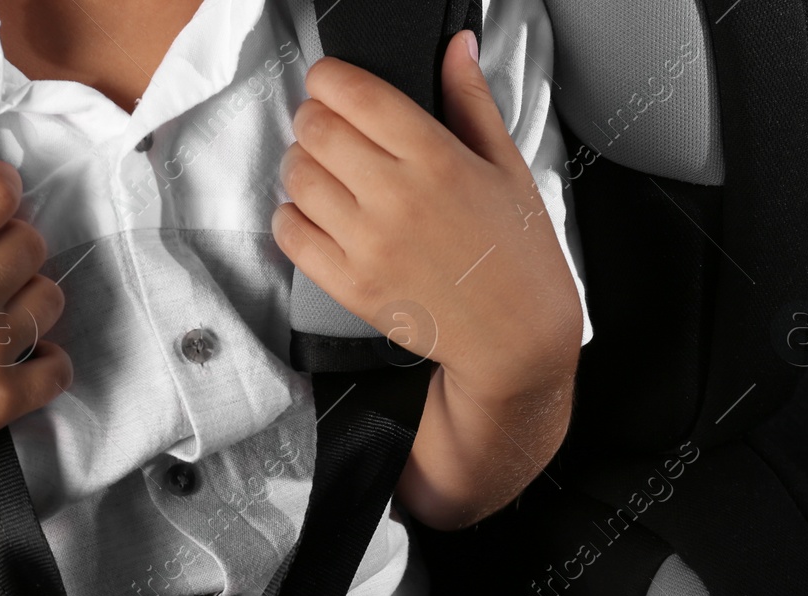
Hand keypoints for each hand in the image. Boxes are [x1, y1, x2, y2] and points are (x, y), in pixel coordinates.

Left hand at [272, 30, 581, 402]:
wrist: (515, 337)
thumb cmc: (516, 254)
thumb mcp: (507, 166)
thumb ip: (472, 100)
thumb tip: (457, 47)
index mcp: (437, 159)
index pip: (356, 95)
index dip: (328, 78)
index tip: (328, 81)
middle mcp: (397, 198)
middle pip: (315, 130)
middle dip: (312, 118)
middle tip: (325, 126)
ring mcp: (368, 244)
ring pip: (297, 178)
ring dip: (300, 164)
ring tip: (323, 171)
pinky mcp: (349, 285)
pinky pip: (290, 234)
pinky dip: (292, 216)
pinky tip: (317, 215)